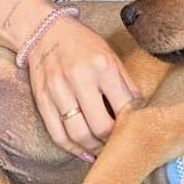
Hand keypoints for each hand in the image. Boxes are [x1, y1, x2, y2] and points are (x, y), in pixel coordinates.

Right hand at [25, 17, 140, 159]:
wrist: (44, 31)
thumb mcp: (110, 55)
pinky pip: (58, 135)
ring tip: (104, 149)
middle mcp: (79, 78)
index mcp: (102, 65)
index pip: (123, 107)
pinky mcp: (42, 100)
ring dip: (94, 148)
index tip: (135, 130)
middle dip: (113, 140)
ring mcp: (57, 91)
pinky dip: (73, 149)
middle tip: (119, 143)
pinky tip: (85, 152)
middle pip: (101, 126)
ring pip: (78, 135)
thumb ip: (126, 83)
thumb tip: (141, 111)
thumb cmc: (82, 44)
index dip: (132, 124)